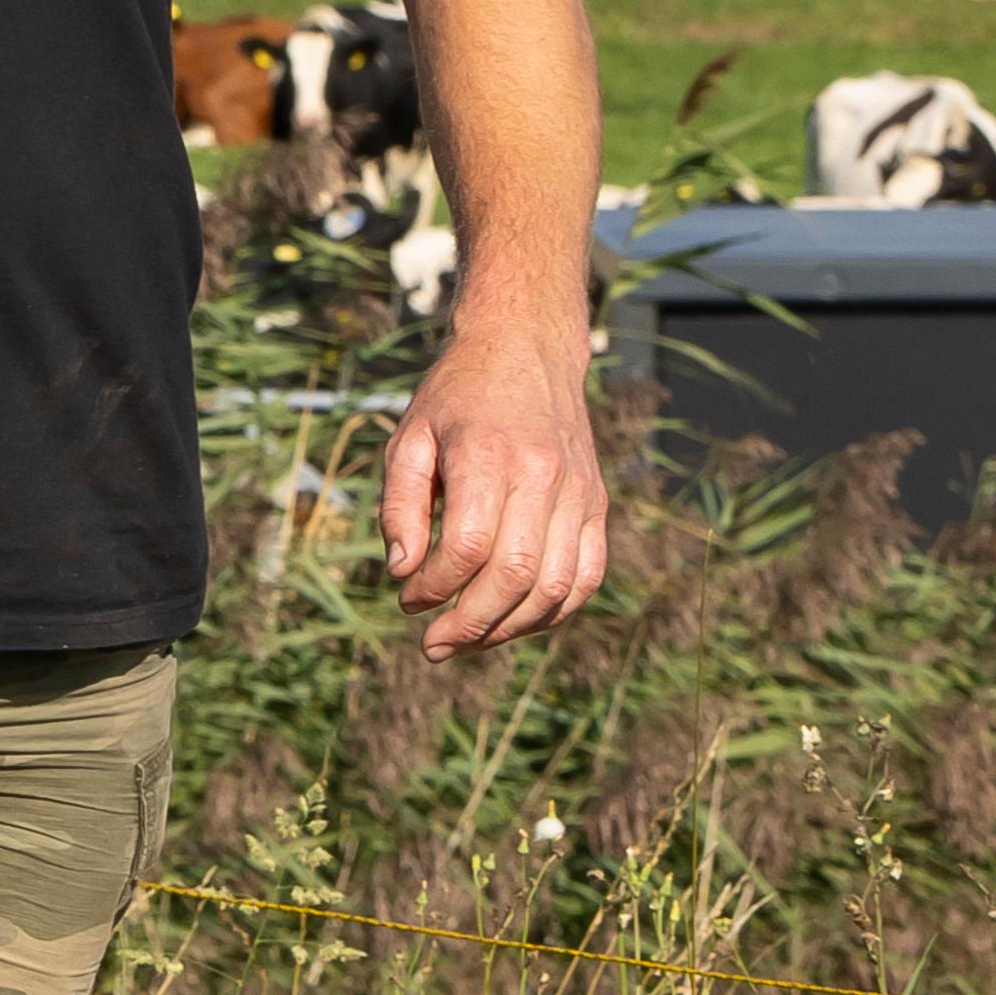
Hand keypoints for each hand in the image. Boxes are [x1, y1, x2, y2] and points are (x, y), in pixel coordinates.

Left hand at [380, 323, 611, 652]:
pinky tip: (514, 624)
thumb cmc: (456, 399)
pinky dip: (553, 613)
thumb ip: (399, 506)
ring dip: (509, 629)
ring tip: (467, 641)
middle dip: (469, 624)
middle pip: (514, 575)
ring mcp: (578, 492)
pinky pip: (587, 577)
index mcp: (488, 454)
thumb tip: (404, 571)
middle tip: (433, 644)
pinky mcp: (596, 505)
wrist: (525, 350)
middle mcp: (542, 475)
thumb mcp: (409, 438)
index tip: (407, 598)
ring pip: (555, 587)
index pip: (468, 545)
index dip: (434, 587)